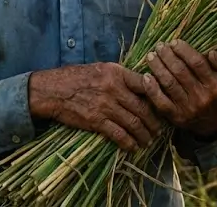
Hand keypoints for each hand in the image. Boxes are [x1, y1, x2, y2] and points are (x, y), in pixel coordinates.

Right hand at [28, 63, 162, 151]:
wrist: (52, 90)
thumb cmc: (77, 77)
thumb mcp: (101, 68)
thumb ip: (121, 76)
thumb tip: (141, 83)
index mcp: (117, 73)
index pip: (145, 84)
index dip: (158, 96)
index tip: (163, 105)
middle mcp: (114, 88)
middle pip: (143, 108)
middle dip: (154, 122)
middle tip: (159, 129)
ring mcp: (105, 106)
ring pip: (134, 123)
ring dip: (145, 135)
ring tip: (149, 140)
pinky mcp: (96, 121)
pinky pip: (118, 134)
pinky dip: (129, 143)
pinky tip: (133, 147)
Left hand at [142, 40, 216, 137]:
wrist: (215, 124)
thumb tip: (212, 53)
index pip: (198, 63)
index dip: (184, 51)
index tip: (174, 42)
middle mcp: (203, 98)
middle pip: (180, 72)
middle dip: (167, 56)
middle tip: (160, 46)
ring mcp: (188, 109)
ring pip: (169, 84)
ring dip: (157, 68)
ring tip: (151, 56)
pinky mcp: (176, 117)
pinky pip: (161, 102)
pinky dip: (152, 89)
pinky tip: (146, 76)